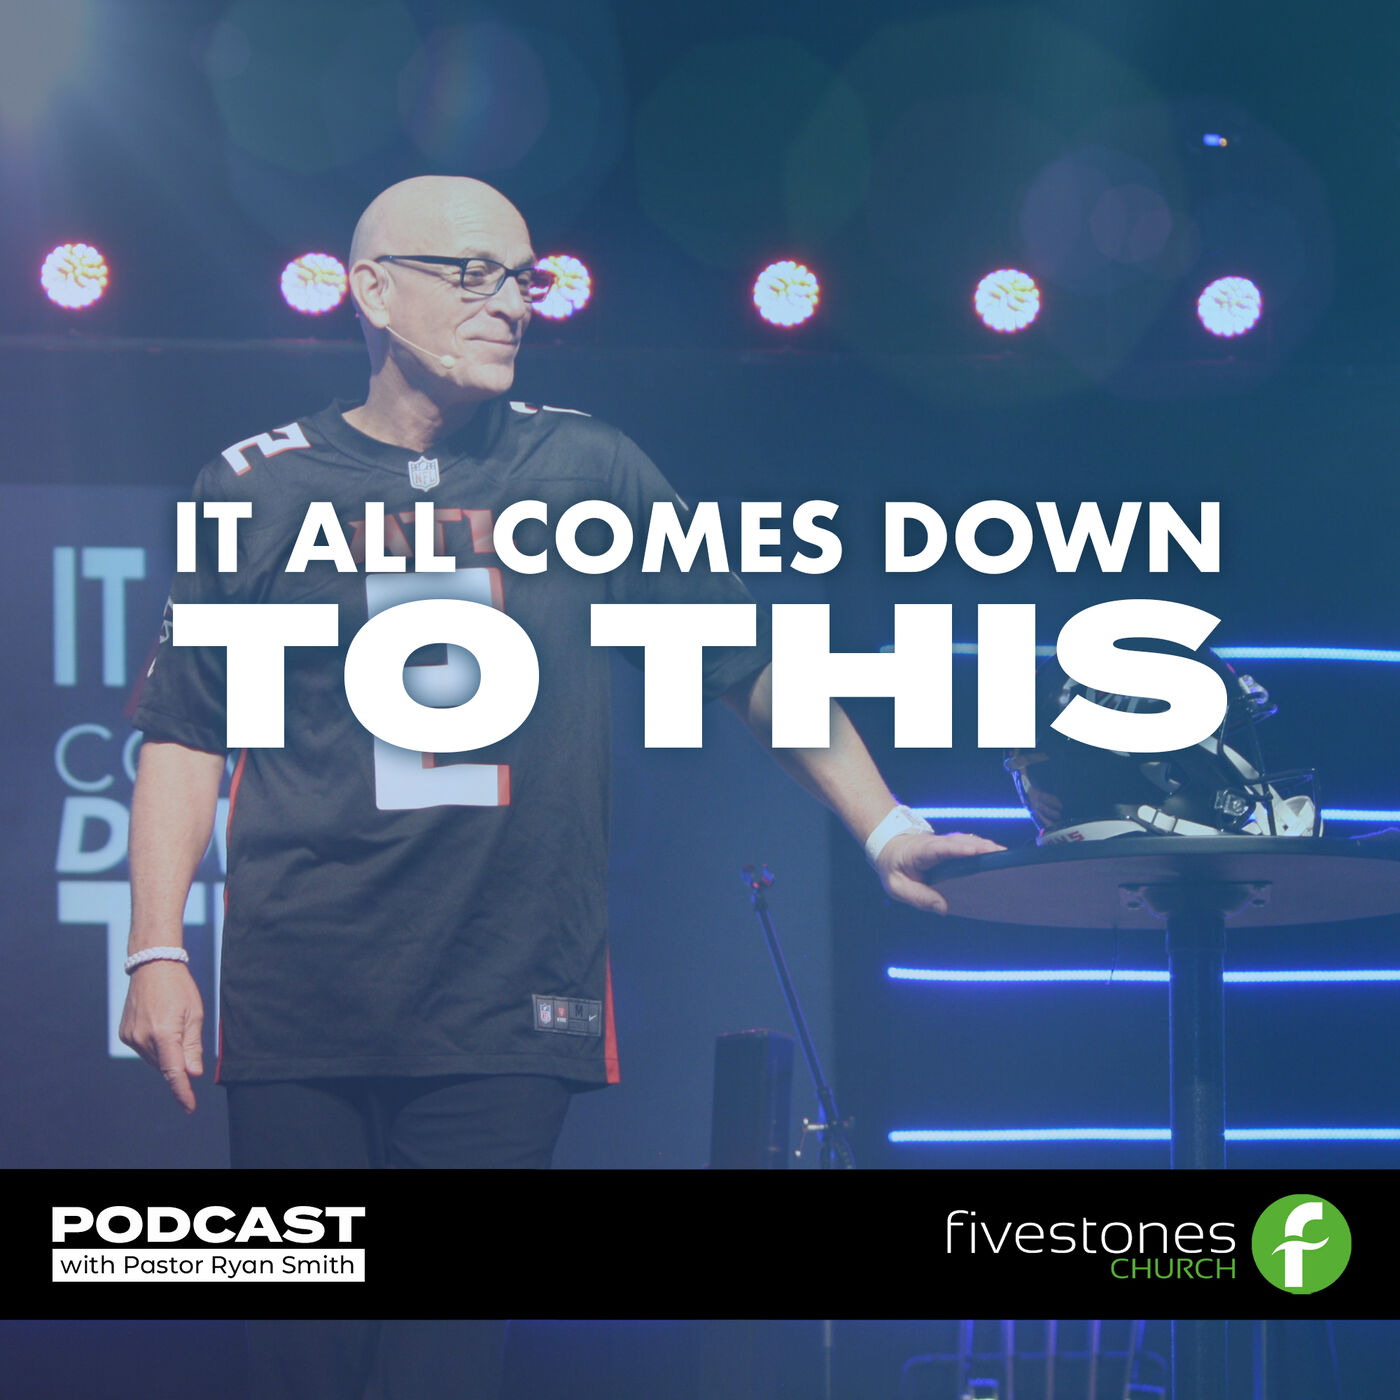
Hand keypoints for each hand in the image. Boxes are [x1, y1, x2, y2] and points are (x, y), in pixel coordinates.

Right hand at [118, 959, 204, 1112]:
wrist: (152, 966)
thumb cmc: (179, 988)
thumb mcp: (195, 1014)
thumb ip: (193, 1046)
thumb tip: (192, 1074)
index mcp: (164, 1033)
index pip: (174, 1072)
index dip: (182, 1092)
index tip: (189, 1108)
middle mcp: (143, 1038)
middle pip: (165, 1066)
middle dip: (179, 1063)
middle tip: (187, 1036)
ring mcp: (130, 1037)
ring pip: (155, 1060)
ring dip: (167, 1054)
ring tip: (173, 1025)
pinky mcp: (124, 1035)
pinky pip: (144, 1050)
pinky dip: (155, 1047)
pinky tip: (160, 1026)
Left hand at [875, 830, 1004, 913]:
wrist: (889, 848)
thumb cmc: (893, 867)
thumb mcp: (896, 886)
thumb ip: (918, 896)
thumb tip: (943, 908)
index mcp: (921, 851)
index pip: (940, 848)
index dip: (957, 848)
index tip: (974, 851)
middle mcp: (936, 843)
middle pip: (961, 841)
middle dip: (981, 847)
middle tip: (1002, 855)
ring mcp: (945, 843)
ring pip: (968, 841)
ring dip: (986, 847)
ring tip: (1006, 857)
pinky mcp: (952, 846)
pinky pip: (969, 845)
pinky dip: (984, 849)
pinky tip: (998, 857)